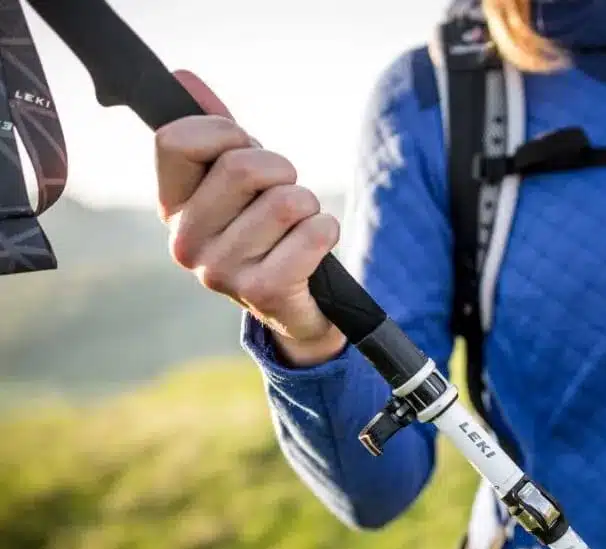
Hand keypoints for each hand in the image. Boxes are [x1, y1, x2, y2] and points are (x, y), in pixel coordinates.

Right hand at [154, 70, 343, 366]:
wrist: (294, 306)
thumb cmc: (265, 232)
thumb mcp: (237, 182)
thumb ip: (214, 131)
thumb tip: (184, 78)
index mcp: (171, 207)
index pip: (176, 139)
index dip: (223, 132)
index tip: (243, 150)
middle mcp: (185, 242)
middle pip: (242, 166)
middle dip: (280, 169)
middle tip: (284, 192)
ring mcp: (221, 271)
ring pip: (286, 200)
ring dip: (308, 205)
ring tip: (298, 227)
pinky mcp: (263, 291)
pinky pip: (314, 234)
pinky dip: (327, 230)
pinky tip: (314, 246)